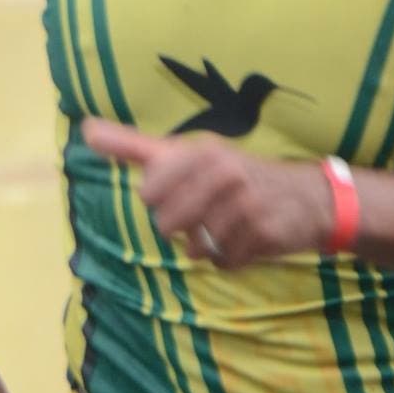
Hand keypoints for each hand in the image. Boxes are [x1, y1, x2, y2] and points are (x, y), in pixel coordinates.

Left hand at [82, 119, 332, 268]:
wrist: (307, 197)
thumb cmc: (235, 176)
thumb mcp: (187, 154)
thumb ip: (134, 145)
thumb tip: (86, 130)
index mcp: (200, 151)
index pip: (150, 191)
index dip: (159, 201)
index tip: (179, 190)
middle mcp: (222, 172)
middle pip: (167, 225)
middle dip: (181, 227)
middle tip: (207, 211)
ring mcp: (244, 203)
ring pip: (195, 248)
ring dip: (207, 245)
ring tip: (228, 225)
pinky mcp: (261, 233)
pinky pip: (222, 262)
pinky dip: (230, 259)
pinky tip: (246, 239)